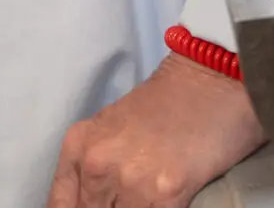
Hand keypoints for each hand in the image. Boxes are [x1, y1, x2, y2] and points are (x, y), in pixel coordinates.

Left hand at [46, 54, 263, 207]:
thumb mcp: (114, 127)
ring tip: (148, 197)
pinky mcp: (165, 194)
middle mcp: (97, 162)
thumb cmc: (170, 102)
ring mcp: (129, 180)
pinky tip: (168, 203)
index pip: (60, 204)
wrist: (213, 79)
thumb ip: (95, 164)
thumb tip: (89, 201)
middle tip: (128, 199)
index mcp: (79, 144)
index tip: (100, 204)